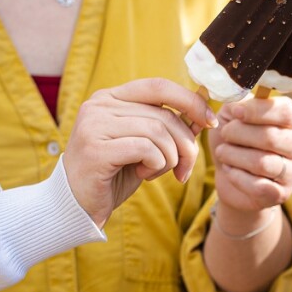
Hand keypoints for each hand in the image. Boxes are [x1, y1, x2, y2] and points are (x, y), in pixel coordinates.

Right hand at [63, 77, 215, 227]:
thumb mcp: (148, 147)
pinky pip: (146, 149)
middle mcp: (99, 105)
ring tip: (155, 172)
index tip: (211, 122)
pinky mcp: (95, 148)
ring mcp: (94, 124)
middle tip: (184, 169)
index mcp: (111, 98)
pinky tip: (143, 175)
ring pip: (158, 132)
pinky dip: (156, 165)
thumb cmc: (115, 174)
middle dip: (186, 145)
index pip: (159, 86)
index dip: (191, 101)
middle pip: (164, 115)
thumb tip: (204, 116)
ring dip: (170, 159)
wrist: (80, 204)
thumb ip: (169, 129)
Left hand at [209, 94, 291, 212]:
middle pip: (270, 137)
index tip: (235, 112)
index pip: (285, 112)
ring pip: (263, 163)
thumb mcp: (230, 117)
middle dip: (239, 134)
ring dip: (234, 155)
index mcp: (291, 121)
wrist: (230, 176)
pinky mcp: (282, 193)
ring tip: (222, 152)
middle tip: (224, 134)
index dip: (257, 111)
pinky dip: (237, 177)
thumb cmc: (233, 140)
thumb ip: (235, 106)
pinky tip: (228, 170)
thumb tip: (238, 107)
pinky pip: (259, 186)